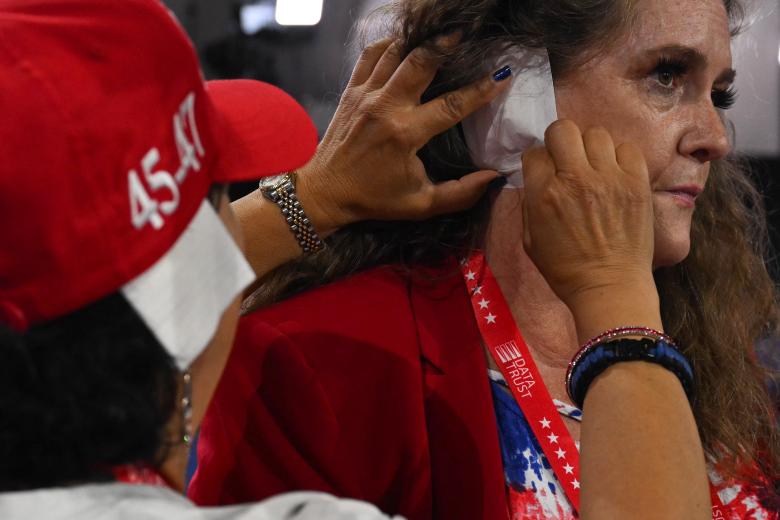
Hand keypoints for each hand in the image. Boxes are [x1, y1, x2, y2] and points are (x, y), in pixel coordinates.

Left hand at [296, 37, 510, 233]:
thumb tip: (494, 177)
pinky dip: (389, 44)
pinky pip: (370, 55)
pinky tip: (405, 43)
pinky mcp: (351, 91)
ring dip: (420, 40)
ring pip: (396, 52)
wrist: (325, 192)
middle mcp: (385, 108)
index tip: (502, 76)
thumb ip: (461, 194)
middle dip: (446, 44)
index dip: (481, 90)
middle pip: (421, 62)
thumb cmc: (375, 199)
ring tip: (441, 33)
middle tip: (466, 33)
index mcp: (405, 134)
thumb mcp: (421, 205)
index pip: (453, 105)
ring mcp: (365, 95)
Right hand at [521, 120, 659, 337]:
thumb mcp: (530, 240)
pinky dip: (619, 156)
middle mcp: (575, 179)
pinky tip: (615, 174)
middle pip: (563, 130)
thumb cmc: (565, 269)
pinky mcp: (637, 182)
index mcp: (544, 195)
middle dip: (560, 142)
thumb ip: (530, 203)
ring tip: (594, 168)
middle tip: (567, 161)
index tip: (546, 174)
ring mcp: (610, 178)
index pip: (535, 153)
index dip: (538, 162)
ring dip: (590, 148)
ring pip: (595, 134)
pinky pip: (627, 148)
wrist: (610, 287)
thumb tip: (537, 178)